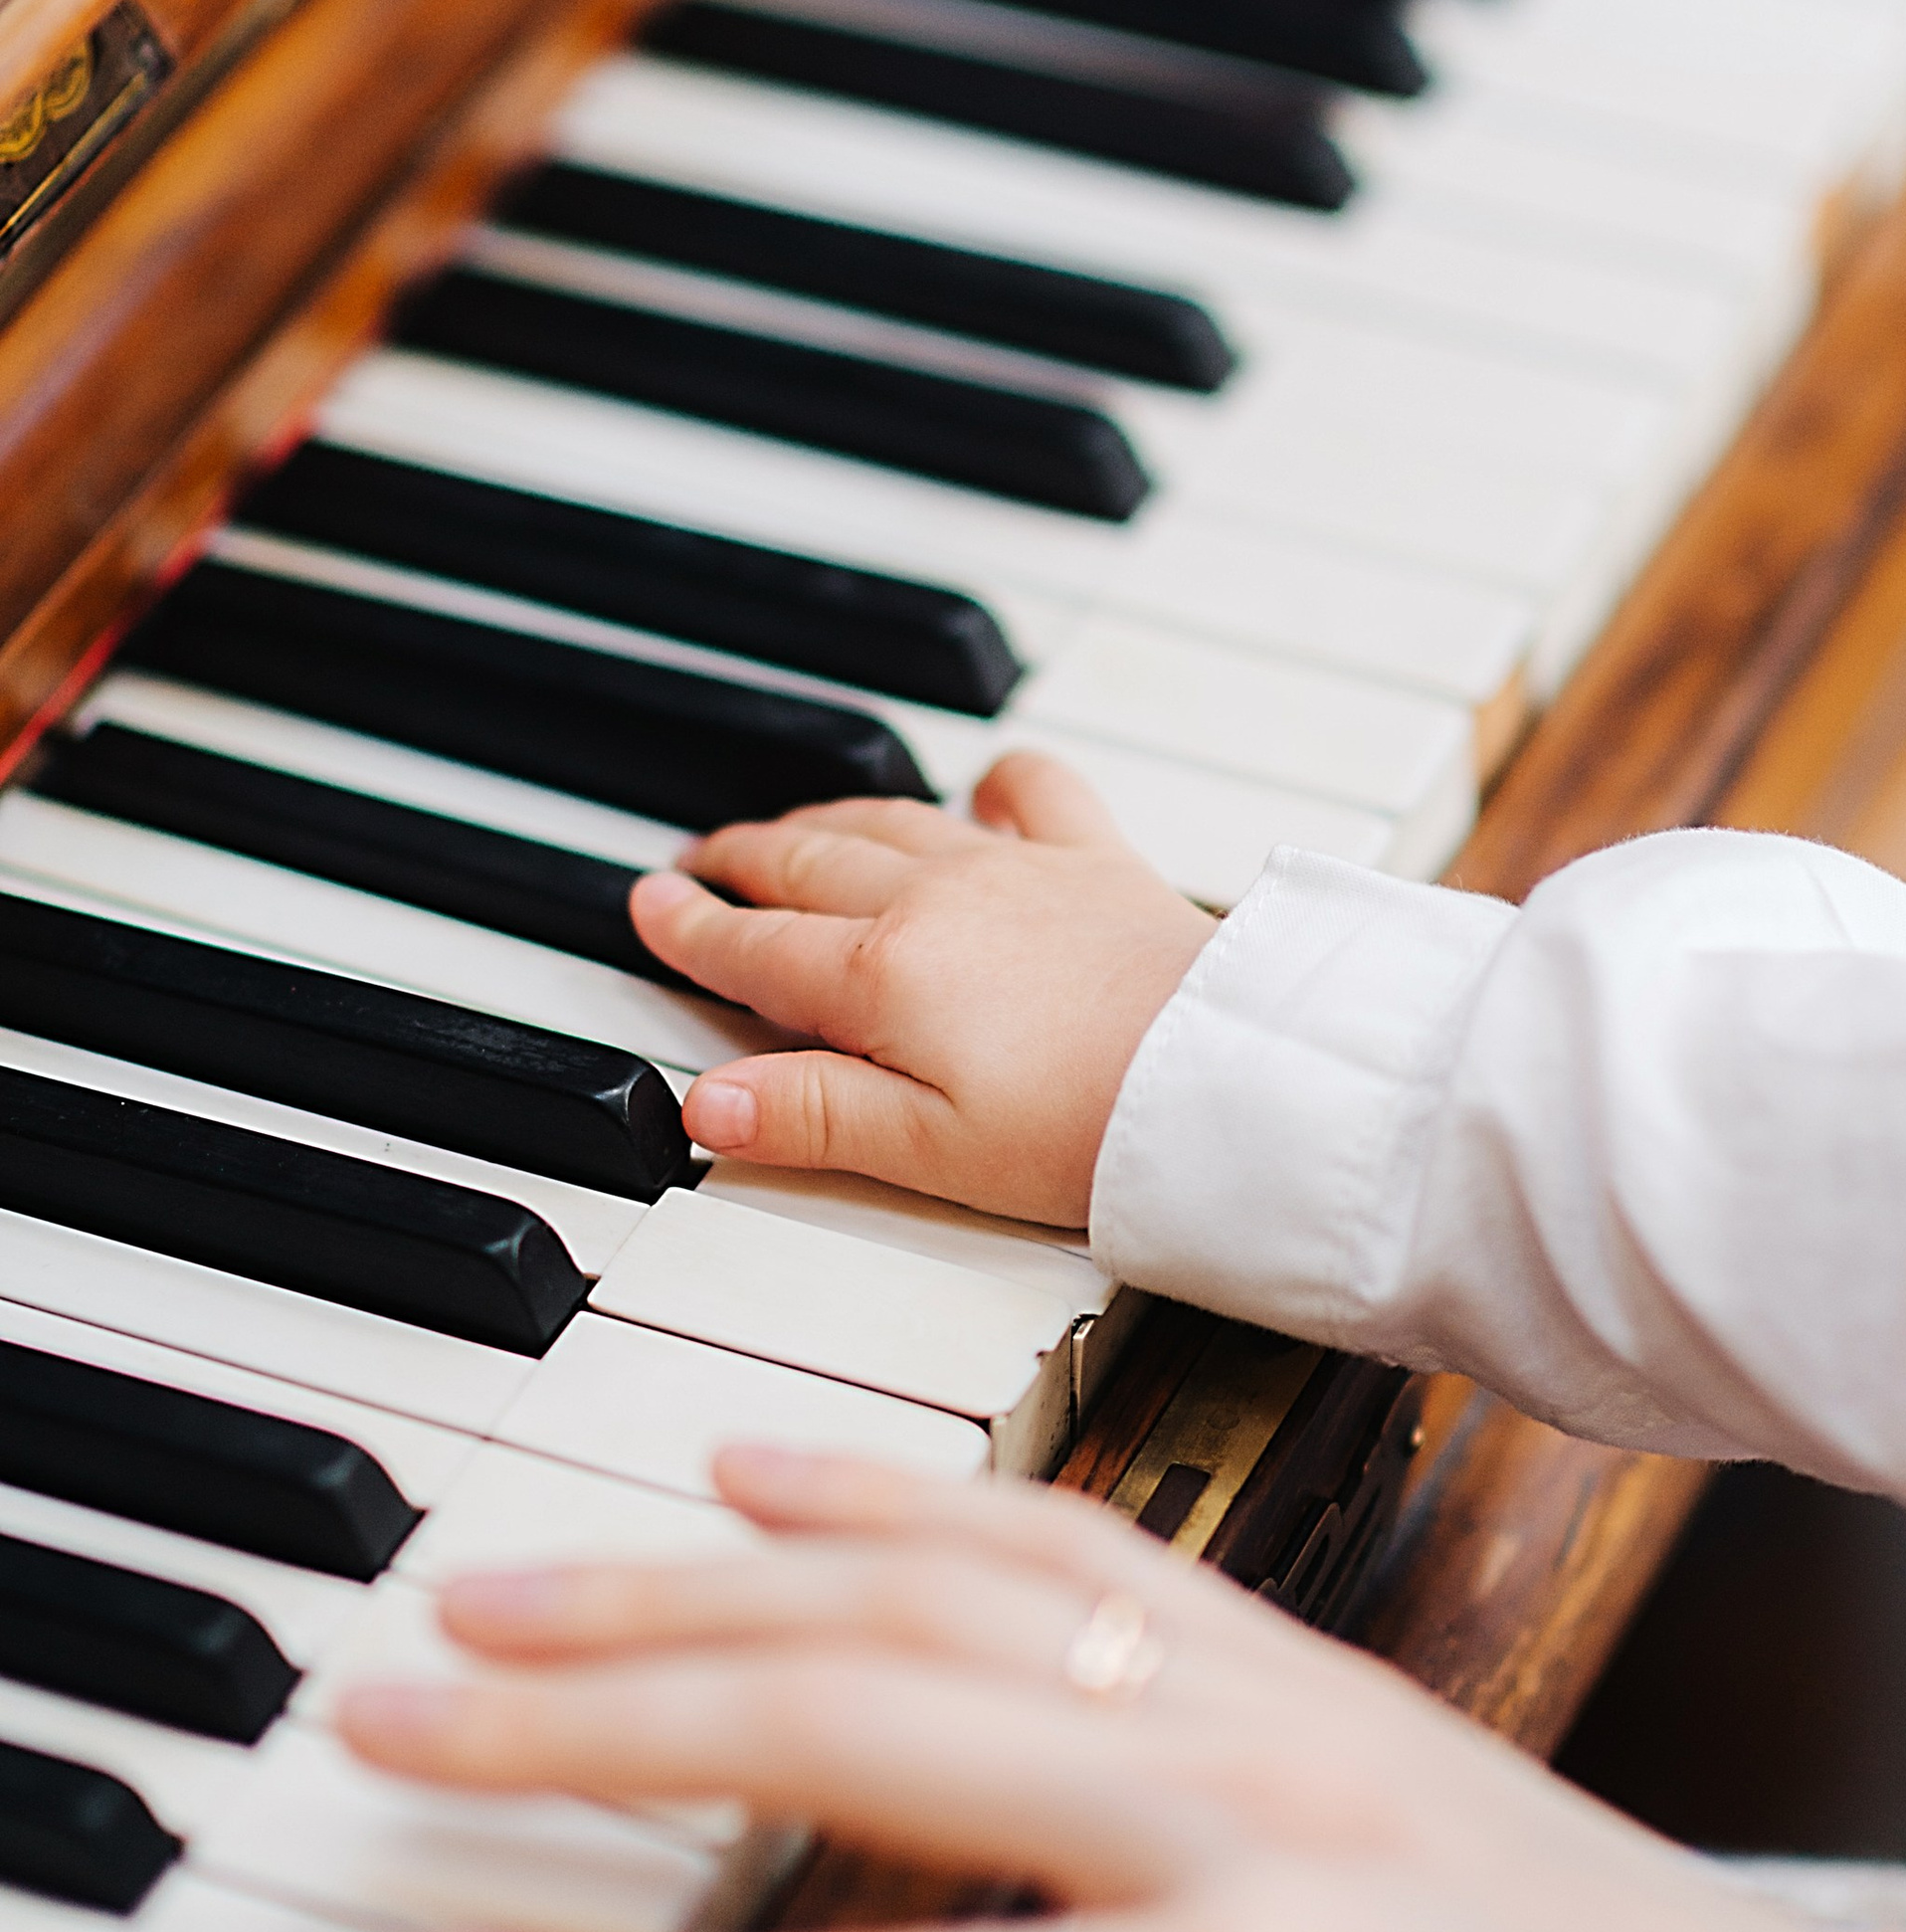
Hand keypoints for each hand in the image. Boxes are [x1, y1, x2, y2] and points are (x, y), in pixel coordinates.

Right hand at [338, 1453, 1905, 1931]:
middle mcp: (1246, 1811)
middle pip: (858, 1722)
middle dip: (606, 1717)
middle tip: (410, 1703)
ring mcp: (1282, 1709)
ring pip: (943, 1597)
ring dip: (714, 1580)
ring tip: (527, 1583)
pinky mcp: (1314, 1666)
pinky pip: (1080, 1541)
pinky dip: (911, 1496)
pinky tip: (776, 1481)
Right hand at [626, 753, 1211, 1225]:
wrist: (1230, 1076)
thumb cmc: (1089, 1131)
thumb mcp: (928, 1153)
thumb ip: (811, 1117)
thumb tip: (701, 1105)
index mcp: (882, 977)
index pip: (757, 949)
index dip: (694, 929)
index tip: (649, 907)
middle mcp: (938, 902)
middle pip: (809, 864)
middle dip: (741, 858)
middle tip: (696, 859)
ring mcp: (1017, 871)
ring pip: (893, 820)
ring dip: (828, 818)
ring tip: (792, 825)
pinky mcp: (1096, 860)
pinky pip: (1032, 789)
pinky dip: (993, 778)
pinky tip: (983, 783)